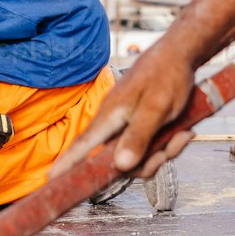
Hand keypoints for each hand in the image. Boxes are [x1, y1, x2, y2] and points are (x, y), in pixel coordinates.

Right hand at [52, 36, 197, 179]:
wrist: (180, 55)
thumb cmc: (166, 76)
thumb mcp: (156, 108)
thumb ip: (138, 136)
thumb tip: (120, 166)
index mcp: (110, 116)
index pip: (83, 145)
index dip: (67, 164)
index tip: (51, 180)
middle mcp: (114, 123)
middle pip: (119, 161)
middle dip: (146, 162)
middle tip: (167, 150)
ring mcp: (127, 124)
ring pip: (139, 156)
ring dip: (162, 152)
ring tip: (181, 134)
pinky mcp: (140, 125)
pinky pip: (150, 147)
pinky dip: (167, 144)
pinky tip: (183, 131)